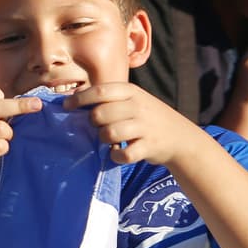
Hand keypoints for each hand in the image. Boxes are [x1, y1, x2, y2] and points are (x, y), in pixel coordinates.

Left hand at [67, 82, 190, 165]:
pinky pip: (123, 154)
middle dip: (93, 122)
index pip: (101, 90)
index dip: (80, 98)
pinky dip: (116, 156)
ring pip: (109, 133)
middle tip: (98, 127)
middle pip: (100, 113)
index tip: (67, 106)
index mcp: (132, 92)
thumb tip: (73, 101)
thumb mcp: (133, 100)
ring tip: (110, 140)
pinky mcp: (150, 147)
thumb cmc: (147, 117)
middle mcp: (138, 107)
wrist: (180, 137)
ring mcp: (145, 127)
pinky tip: (118, 153)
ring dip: (104, 139)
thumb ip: (110, 99)